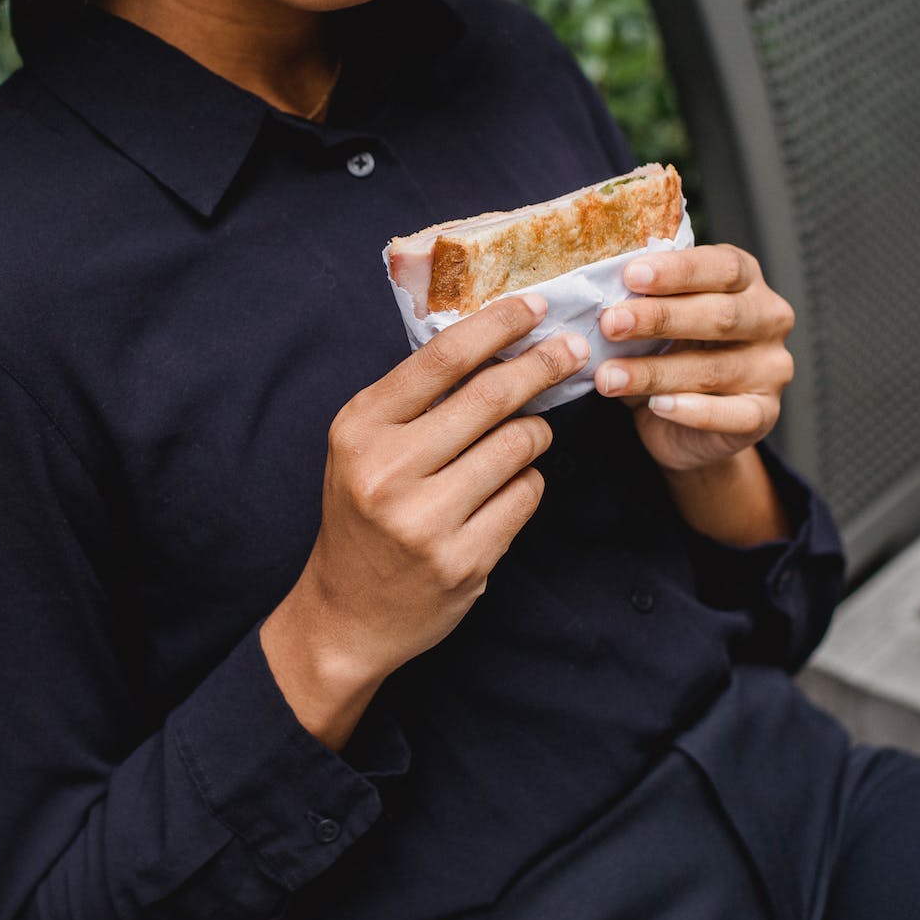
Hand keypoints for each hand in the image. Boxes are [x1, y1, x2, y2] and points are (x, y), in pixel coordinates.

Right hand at [261, 296, 588, 746]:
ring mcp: (426, 520)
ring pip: (519, 446)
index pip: (441, 360)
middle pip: (490, 397)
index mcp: (359, 429)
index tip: (535, 307)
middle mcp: (387, 471)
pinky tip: (507, 489)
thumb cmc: (363, 515)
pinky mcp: (464, 560)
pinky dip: (528, 483)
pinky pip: (526, 496)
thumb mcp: (363, 446)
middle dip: (541, 366)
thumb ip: (413, 398)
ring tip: (527, 437)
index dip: (497, 325)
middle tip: (572, 351)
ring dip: (535, 434)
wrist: (346, 613)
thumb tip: (494, 339)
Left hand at [593, 244, 794, 473]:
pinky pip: (730, 414)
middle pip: (720, 315)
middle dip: (660, 318)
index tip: (630, 275)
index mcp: (745, 281)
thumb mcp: (653, 321)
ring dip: (654, 372)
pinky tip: (656, 406)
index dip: (677, 271)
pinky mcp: (763, 413)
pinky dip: (690, 411)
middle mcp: (769, 319)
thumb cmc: (668, 354)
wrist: (686, 426)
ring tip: (608, 376)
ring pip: (713, 369)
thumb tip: (594, 289)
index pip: (721, 266)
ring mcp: (771, 369)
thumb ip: (640, 301)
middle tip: (611, 323)